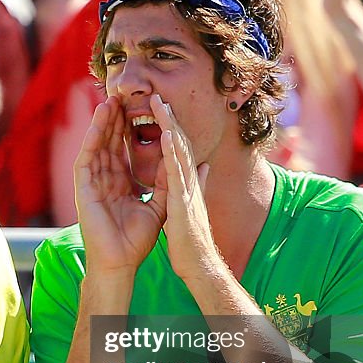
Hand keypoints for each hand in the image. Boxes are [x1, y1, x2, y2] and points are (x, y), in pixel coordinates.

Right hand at [75, 95, 165, 274]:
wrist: (120, 262)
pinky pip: (86, 159)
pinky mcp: (83, 189)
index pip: (123, 150)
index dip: (129, 129)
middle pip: (108, 143)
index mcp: (120, 183)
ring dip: (101, 124)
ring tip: (109, 101)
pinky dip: (91, 140)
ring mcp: (92, 183)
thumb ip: (166, 184)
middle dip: (115, 119)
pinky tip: (97, 124)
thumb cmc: (136, 241)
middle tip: (122, 95)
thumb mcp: (158, 206)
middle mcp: (104, 180)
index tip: (139, 109)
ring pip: (96, 146)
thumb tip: (183, 164)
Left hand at [150, 94, 215, 282]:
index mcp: (187, 183)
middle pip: (179, 146)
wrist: (198, 264)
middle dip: (169, 121)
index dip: (170, 131)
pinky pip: (177, 173)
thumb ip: (197, 185)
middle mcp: (190, 182)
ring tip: (161, 105)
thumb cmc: (192, 240)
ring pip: (180, 153)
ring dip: (171, 127)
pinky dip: (173, 152)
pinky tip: (168, 135)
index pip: (177, 152)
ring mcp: (188, 190)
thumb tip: (203, 166)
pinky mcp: (183, 201)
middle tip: (158, 98)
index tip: (161, 112)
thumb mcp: (191, 207)